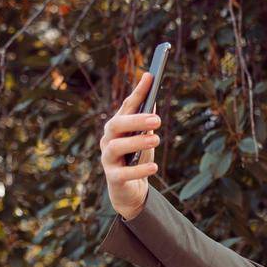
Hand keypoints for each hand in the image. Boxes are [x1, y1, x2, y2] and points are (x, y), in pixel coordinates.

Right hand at [100, 70, 161, 219]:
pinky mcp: (113, 178)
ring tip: (156, 140)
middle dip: (136, 120)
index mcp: (117, 127)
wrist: (129, 190)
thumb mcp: (143, 138)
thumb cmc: (136, 159)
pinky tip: (154, 166)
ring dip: (137, 142)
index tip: (151, 76)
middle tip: (158, 120)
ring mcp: (108, 159)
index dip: (138, 91)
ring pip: (117, 147)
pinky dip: (139, 169)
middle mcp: (108, 140)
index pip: (126, 106)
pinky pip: (123, 173)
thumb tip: (154, 98)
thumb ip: (145, 121)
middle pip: (116, 124)